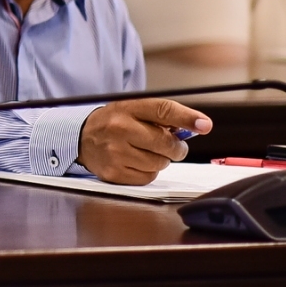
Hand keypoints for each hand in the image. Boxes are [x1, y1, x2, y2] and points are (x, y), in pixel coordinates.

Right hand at [78, 99, 212, 184]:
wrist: (80, 138)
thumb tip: (198, 126)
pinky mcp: (114, 173)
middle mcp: (119, 129)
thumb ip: (163, 117)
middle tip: (171, 145)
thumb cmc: (114, 123)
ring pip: (160, 163)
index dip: (187, 117)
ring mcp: (115, 153)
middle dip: (175, 147)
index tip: (205, 125)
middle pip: (166, 143)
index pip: (162, 110)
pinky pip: (148, 177)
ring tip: (145, 152)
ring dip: (160, 160)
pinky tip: (135, 162)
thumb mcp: (133, 111)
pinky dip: (148, 171)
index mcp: (127, 109)